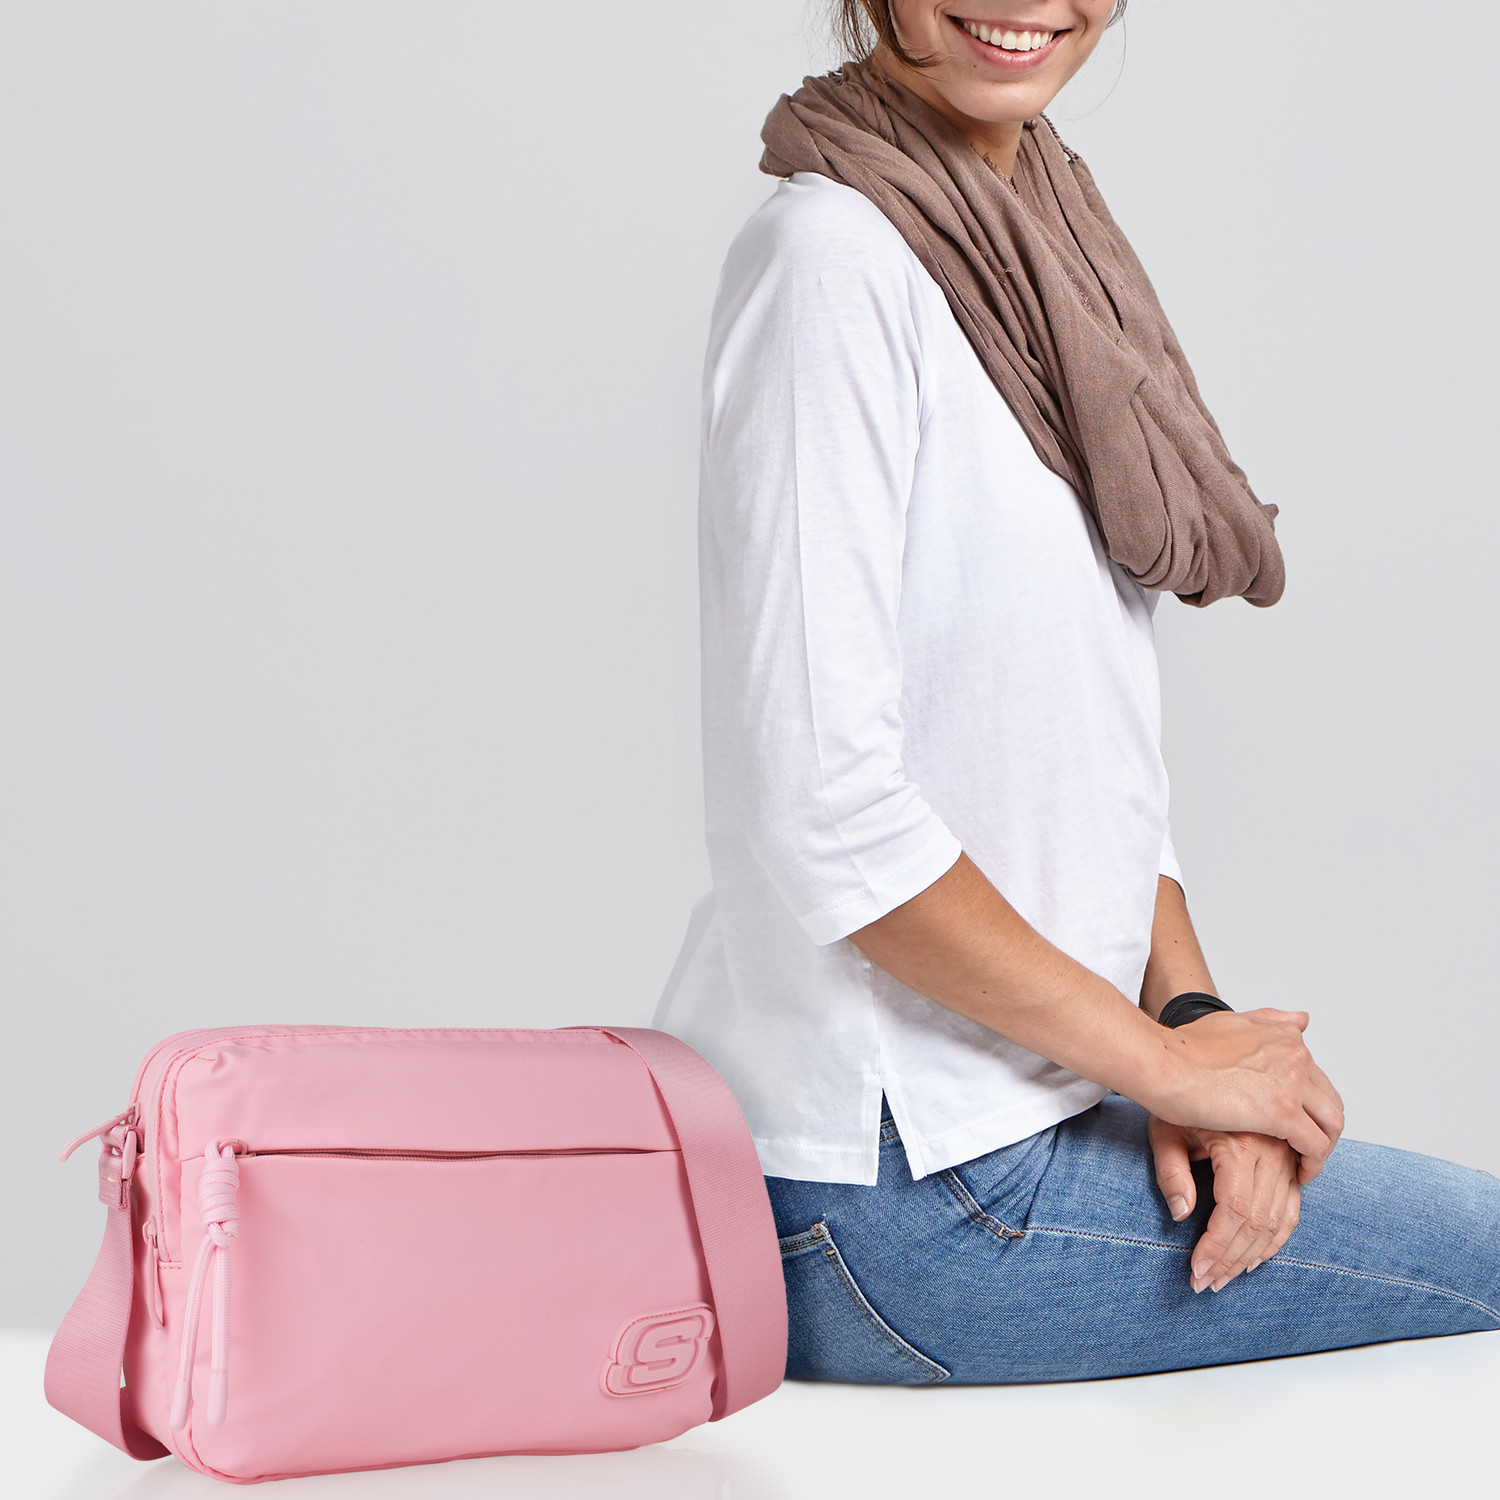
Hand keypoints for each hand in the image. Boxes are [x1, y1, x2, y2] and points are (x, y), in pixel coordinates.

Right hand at [1143, 1008, 1343, 1183]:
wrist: (1162, 1063)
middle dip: (1320, 1128)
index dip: (1309, 1104)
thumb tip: (1303, 1019)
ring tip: (1302, 1166)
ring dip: (1322, 1148)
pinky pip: (1315, 1145)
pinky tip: (1296, 1174)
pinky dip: (1313, 1164)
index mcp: (1283, 1036)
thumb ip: (1268, 1021)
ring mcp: (1292, 1081)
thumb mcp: (1231, 1022)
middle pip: (1329, 1101)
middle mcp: (1295, 1054)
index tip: (1295, 1123)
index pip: (1316, 1076)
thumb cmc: (1182, 1048)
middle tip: (1301, 1150)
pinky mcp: (1282, 1111)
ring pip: (1330, 1124)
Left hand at [1148, 1113, 1301, 1291]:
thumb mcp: (1163, 1131)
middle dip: (1231, 1259)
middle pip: (1258, 1221)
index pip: (1235, 1211)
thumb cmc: (1175, 1099)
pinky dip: (1277, 1238)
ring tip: (1224, 1277)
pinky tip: (1255, 1258)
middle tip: (1206, 1282)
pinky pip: (1293, 1208)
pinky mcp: (1288, 1160)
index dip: (1217, 1246)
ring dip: (1252, 1256)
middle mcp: (1271, 1149)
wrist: (1195, 1068)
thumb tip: (1183, 1214)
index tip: (1196, 1270)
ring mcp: (1284, 1154)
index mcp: (1240, 1142)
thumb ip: (1171, 1172)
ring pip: (1278, 1220)